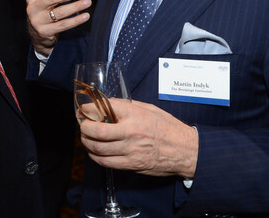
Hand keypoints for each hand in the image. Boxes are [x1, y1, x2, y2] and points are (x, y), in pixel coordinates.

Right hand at [24, 0, 90, 55]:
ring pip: (60, 12)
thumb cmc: (40, 9)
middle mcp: (32, 8)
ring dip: (76, 6)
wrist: (36, 33)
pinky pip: (63, 25)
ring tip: (87, 2)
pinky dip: (76, 20)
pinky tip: (85, 16)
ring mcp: (38, 21)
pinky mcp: (45, 32)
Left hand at [79, 99, 197, 178]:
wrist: (185, 151)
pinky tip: (94, 152)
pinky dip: (96, 157)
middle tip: (82, 125)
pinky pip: (106, 162)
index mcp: (135, 115)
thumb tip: (107, 104)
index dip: (88, 109)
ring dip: (86, 143)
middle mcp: (130, 132)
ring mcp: (130, 150)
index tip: (82, 110)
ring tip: (85, 138)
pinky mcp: (131, 164)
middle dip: (83, 128)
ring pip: (98, 149)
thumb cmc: (169, 128)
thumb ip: (127, 107)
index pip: (104, 108)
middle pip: (96, 131)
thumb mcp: (149, 109)